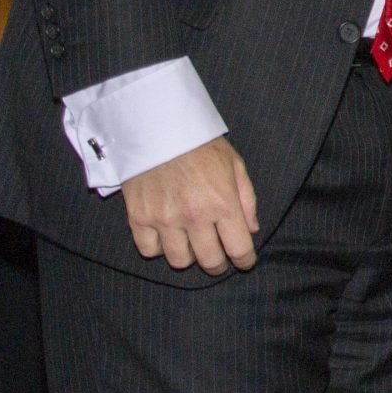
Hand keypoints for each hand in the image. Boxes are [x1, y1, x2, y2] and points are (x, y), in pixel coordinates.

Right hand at [123, 136, 259, 273]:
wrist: (159, 128)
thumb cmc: (202, 146)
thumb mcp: (235, 165)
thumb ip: (247, 200)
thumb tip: (252, 230)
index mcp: (223, 202)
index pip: (238, 248)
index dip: (245, 260)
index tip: (245, 262)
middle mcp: (194, 216)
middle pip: (209, 261)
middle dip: (218, 264)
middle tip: (219, 258)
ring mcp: (165, 219)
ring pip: (179, 261)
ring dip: (189, 256)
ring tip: (192, 244)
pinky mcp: (139, 218)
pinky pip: (149, 250)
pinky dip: (159, 248)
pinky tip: (166, 236)